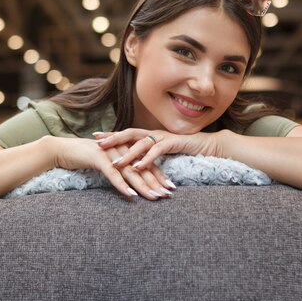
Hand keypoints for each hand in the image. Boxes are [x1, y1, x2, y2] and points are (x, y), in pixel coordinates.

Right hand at [51, 136, 171, 199]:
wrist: (63, 150)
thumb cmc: (84, 157)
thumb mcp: (106, 163)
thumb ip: (120, 169)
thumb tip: (132, 183)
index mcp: (125, 149)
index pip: (146, 164)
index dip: (159, 176)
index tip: (170, 188)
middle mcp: (121, 149)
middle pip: (142, 168)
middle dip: (156, 182)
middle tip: (168, 194)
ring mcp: (111, 153)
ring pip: (131, 172)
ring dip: (144, 186)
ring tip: (154, 197)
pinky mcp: (99, 158)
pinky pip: (113, 174)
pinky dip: (122, 185)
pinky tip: (131, 195)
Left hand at [94, 128, 223, 172]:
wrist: (206, 145)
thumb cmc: (184, 150)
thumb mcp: (163, 153)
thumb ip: (149, 155)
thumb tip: (134, 163)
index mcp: (149, 135)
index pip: (127, 133)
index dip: (111, 134)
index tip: (95, 137)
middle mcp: (153, 133)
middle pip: (129, 133)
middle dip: (113, 138)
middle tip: (97, 143)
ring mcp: (163, 137)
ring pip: (141, 144)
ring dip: (127, 154)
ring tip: (115, 163)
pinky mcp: (173, 143)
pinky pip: (157, 151)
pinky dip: (146, 159)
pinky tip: (138, 167)